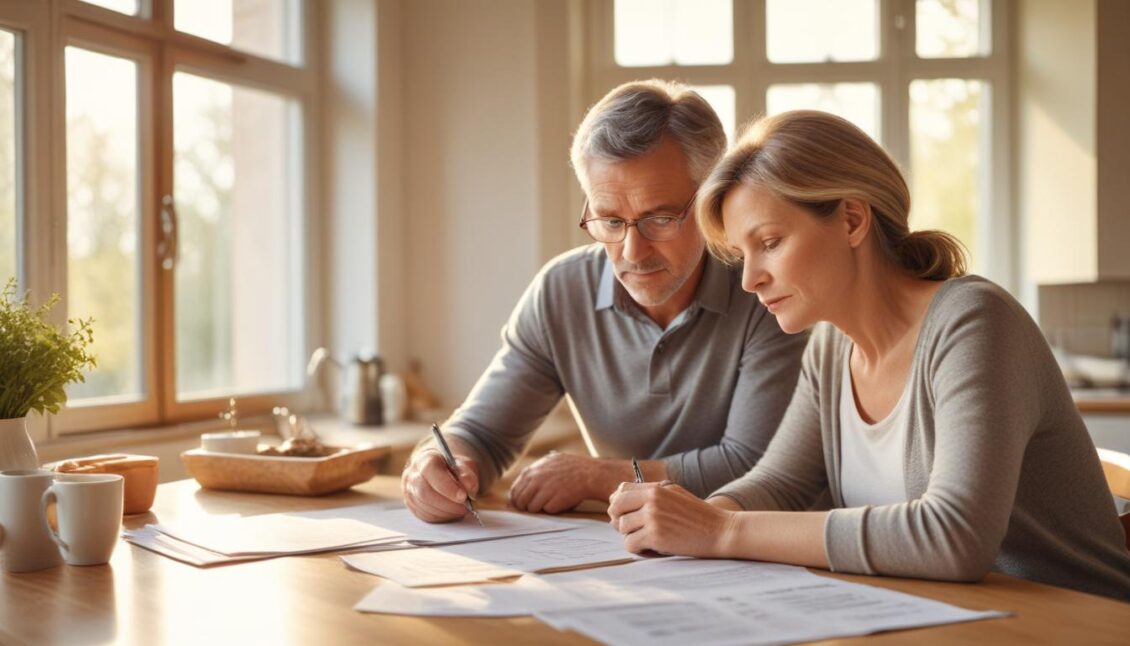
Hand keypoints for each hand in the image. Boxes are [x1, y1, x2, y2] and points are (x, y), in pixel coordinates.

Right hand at [401, 448, 479, 522]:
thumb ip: (467, 474)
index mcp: (425, 459)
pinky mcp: (412, 506)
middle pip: (425, 492)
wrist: (441, 472)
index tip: (463, 496)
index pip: (430, 470)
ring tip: (461, 508)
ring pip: (426, 507)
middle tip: (465, 506)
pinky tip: (451, 511)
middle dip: (448, 503)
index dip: (446, 486)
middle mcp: (413, 475)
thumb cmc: (452, 468)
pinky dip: (442, 516)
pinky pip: (426, 516)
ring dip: (447, 511)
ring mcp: (409, 491)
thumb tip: (469, 486)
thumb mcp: (464, 465)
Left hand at [508, 452, 618, 513]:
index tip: (522, 503)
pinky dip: (551, 509)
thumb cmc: (573, 468)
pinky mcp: (552, 502)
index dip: (517, 498)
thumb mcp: (551, 461)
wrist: (590, 474)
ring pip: (531, 508)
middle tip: (533, 507)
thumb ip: (536, 470)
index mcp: (533, 470)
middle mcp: (535, 480)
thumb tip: (523, 481)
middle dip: (525, 506)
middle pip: (520, 500)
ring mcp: (543, 491)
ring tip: (550, 502)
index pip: (515, 489)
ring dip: (538, 509)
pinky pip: (545, 511)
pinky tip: (560, 502)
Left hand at [608, 482, 735, 557]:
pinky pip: (630, 544)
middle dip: (620, 521)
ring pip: (622, 528)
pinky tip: (653, 549)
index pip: (621, 490)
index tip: (627, 514)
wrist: (720, 530)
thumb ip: (650, 493)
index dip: (619, 503)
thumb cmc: (697, 515)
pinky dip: (638, 549)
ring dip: (632, 536)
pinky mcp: (656, 536)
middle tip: (634, 530)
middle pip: (615, 508)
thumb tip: (619, 495)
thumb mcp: (674, 494)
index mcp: (656, 489)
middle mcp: (652, 500)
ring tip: (648, 540)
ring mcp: (653, 518)